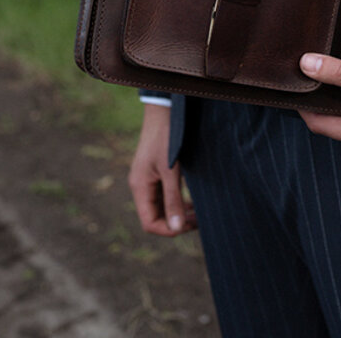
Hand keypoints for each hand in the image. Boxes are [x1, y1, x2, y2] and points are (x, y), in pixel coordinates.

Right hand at [128, 104, 196, 235]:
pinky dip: (177, 202)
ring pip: (161, 207)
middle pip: (155, 217)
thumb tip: (176, 228)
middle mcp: (141, 186)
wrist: (164, 111)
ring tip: (198, 212)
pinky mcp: (156, 172)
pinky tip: (192, 202)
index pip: (150, 223)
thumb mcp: (172, 170)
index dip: (169, 230)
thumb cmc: (167, 137)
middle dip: (176, 222)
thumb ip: (173, 199)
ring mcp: (148, 179)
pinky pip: (164, 195)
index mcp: (140, 188)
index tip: (190, 225)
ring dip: (178, 213)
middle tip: (199, 219)